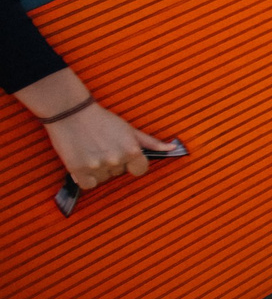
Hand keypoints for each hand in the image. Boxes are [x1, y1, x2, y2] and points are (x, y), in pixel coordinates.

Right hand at [16, 68, 171, 190]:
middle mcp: (116, 160)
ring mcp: (97, 166)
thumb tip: (172, 148)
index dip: (133, 164)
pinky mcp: (78, 170)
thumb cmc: (102, 119)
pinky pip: (88, 185)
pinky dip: (85, 178)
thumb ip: (150, 142)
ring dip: (98, 171)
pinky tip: (83, 162)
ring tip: (91, 151)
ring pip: (103, 179)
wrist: (71, 113)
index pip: (140, 170)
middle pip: (119, 173)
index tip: (125, 157)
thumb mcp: (129, 129)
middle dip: (113, 163)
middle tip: (103, 147)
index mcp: (132, 150)